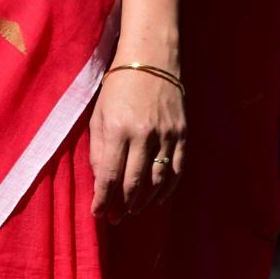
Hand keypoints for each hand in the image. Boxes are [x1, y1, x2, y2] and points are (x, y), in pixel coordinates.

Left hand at [89, 67, 186, 222]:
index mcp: (117, 128)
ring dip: (144, 201)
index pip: (109, 175)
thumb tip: (101, 182)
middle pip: (134, 182)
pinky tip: (157, 199)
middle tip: (115, 218)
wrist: (151, 60)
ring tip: (133, 211)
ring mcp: (166, 135)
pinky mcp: (182, 133)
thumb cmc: (118, 87)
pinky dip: (168, 188)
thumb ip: (98, 149)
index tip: (97, 213)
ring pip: (157, 180)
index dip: (102, 199)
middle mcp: (143, 134)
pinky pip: (177, 169)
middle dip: (122, 206)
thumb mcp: (99, 115)